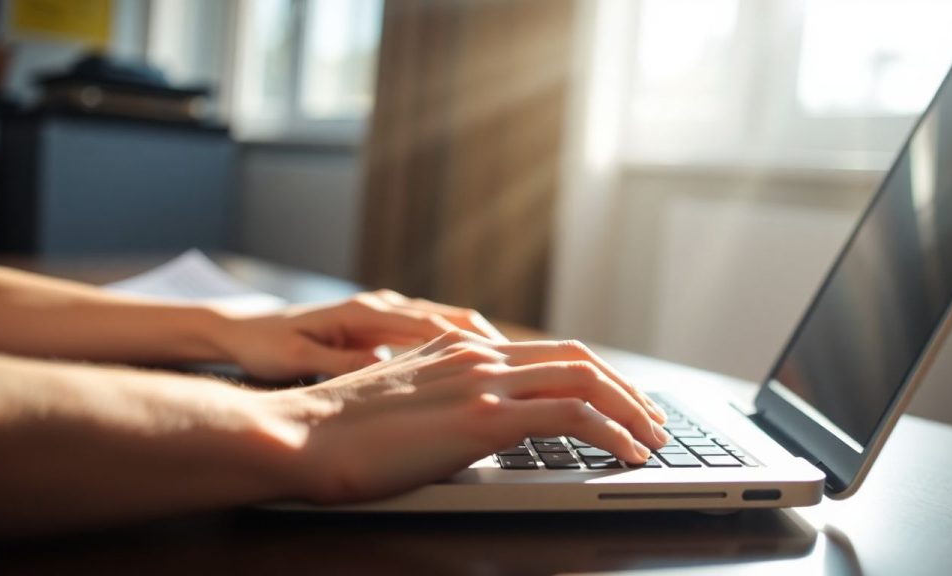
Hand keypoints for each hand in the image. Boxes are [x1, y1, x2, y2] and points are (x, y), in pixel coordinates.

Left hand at [219, 290, 506, 379]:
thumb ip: (340, 361)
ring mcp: (382, 312)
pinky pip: (429, 333)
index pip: (433, 326)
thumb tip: (385, 367)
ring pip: (446, 322)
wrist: (238, 328)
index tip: (507, 366)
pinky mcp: (378, 325)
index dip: (473, 346)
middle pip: (452, 318)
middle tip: (529, 369)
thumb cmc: (263, 344)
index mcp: (366, 311)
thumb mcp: (296, 359)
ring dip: (479, 345)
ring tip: (513, 373)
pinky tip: (472, 373)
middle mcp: (381, 305)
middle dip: (492, 343)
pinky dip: (456, 349)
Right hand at [265, 330, 669, 504]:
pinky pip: (571, 417)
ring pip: (586, 380)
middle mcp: (477, 354)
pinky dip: (612, 433)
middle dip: (626, 389)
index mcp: (458, 349)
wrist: (297, 434)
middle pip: (578, 359)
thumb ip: (441, 397)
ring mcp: (482, 381)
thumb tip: (473, 420)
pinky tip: (628, 454)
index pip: (547, 353)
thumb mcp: (399, 399)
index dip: (593, 376)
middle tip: (652, 419)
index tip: (617, 402)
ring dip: (631, 410)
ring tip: (654, 440)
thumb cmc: (335, 430)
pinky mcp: (483, 417)